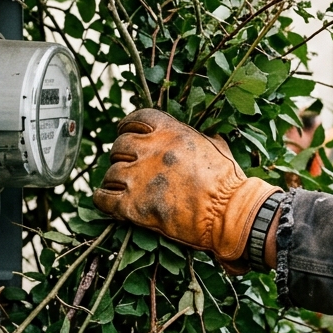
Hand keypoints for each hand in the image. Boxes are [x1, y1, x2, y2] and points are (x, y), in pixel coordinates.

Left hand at [94, 109, 280, 268]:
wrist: (229, 213)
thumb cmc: (229, 183)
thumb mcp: (216, 147)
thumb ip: (198, 138)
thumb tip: (200, 136)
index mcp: (170, 131)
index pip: (136, 118)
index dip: (127, 126)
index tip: (126, 133)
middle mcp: (150, 150)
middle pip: (119, 146)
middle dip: (122, 156)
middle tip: (129, 168)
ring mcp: (139, 178)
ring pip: (110, 172)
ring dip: (115, 180)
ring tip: (123, 189)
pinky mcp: (133, 206)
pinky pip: (103, 198)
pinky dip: (103, 200)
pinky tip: (109, 203)